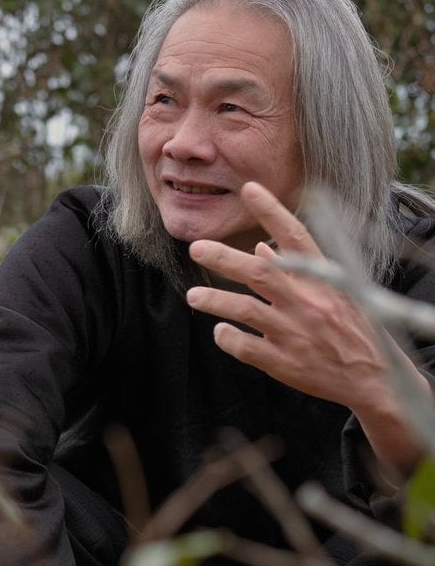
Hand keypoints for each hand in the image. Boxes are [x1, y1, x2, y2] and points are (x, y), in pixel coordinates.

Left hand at [185, 181, 428, 472]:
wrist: (372, 377)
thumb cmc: (351, 327)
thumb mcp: (334, 292)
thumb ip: (297, 269)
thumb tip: (260, 247)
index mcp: (325, 280)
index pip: (296, 236)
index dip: (272, 210)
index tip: (249, 188)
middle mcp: (308, 302)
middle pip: (259, 273)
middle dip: (224, 258)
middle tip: (196, 247)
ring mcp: (294, 332)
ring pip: (245, 310)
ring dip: (215, 300)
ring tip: (193, 296)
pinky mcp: (283, 362)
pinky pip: (244, 346)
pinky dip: (227, 337)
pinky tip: (221, 331)